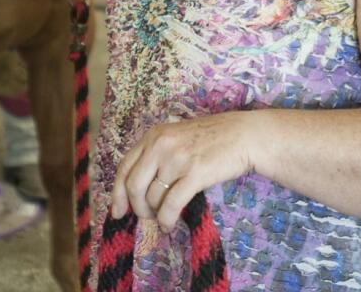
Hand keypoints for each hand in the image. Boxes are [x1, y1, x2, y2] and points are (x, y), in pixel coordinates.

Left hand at [111, 112, 253, 231]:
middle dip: (137, 207)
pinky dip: (167, 220)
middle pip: (134, 186)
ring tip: (164, 218)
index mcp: (154, 136)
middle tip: (146, 216)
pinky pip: (171, 205)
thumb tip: (135, 190)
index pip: (124, 167)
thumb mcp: (176, 138)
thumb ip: (155, 155)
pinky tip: (169, 225)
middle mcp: (161, 145)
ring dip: (155, 214)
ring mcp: (177, 159)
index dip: (117, 193)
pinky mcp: (195, 173)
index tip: (117, 211)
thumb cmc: (211, 139)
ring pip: (152, 197)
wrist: (244, 135)